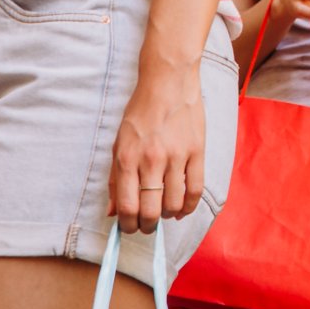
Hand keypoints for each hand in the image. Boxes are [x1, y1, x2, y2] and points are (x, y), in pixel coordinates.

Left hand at [109, 65, 205, 234]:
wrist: (168, 81)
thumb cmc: (140, 112)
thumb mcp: (119, 143)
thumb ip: (115, 179)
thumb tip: (112, 212)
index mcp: (127, 158)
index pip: (127, 207)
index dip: (128, 226)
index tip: (129, 227)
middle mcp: (151, 159)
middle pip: (151, 211)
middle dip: (147, 226)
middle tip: (147, 225)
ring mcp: (176, 155)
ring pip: (174, 204)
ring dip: (168, 216)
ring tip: (165, 212)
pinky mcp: (197, 151)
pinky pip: (196, 189)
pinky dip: (189, 206)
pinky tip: (183, 207)